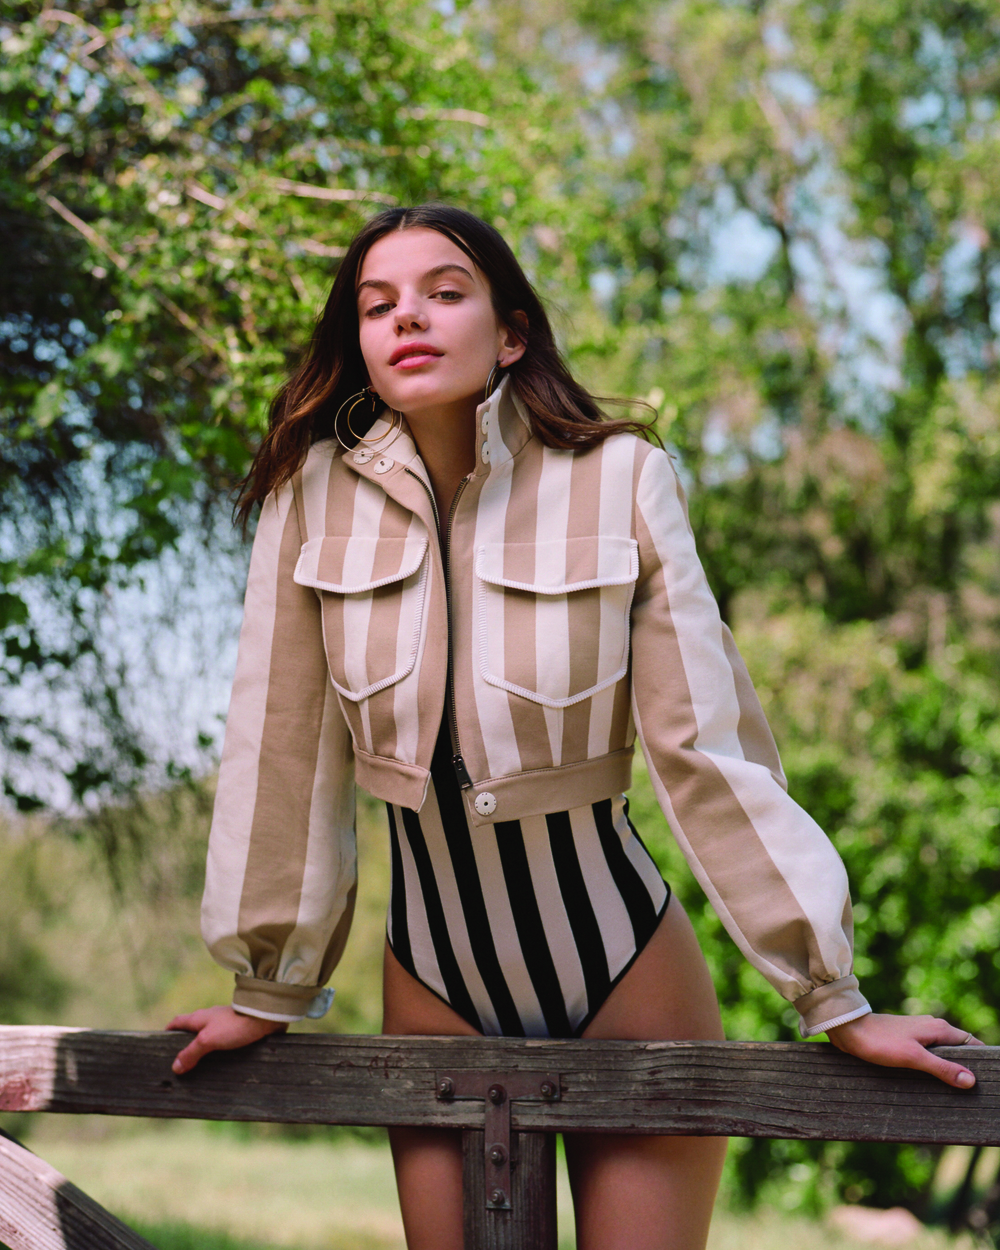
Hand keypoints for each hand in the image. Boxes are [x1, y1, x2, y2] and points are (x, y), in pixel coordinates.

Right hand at [166, 1005, 287, 1073]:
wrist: (265, 1017)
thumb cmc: (235, 1025)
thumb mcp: (208, 1040)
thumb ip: (191, 1052)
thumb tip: (175, 1067)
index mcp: (199, 1017)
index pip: (177, 1022)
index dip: (168, 1031)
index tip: (161, 1044)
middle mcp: (210, 1019)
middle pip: (192, 1030)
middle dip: (185, 1044)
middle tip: (179, 1063)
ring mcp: (224, 1024)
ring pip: (208, 1037)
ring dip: (202, 1050)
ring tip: (198, 1069)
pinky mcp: (238, 1030)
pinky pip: (223, 1042)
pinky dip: (217, 1051)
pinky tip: (220, 1063)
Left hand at [827, 1013, 983, 1088]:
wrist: (848, 1029)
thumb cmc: (879, 1041)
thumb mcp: (913, 1057)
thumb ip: (942, 1068)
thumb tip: (971, 1080)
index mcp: (938, 1029)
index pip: (971, 1044)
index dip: (980, 1061)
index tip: (986, 1080)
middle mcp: (932, 1028)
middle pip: (958, 1050)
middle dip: (965, 1068)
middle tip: (970, 1093)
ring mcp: (919, 1034)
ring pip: (942, 1054)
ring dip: (947, 1070)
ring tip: (954, 1093)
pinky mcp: (906, 1041)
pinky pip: (928, 1055)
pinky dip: (933, 1068)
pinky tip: (931, 1083)